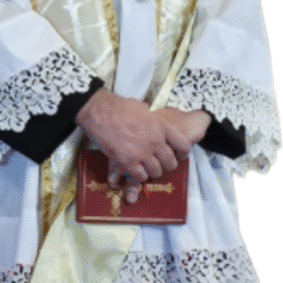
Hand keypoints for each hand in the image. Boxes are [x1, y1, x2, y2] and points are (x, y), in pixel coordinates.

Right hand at [76, 91, 210, 203]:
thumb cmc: (118, 106)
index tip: (178, 154)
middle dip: (165, 164)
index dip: (182, 152)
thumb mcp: (143, 109)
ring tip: (144, 166)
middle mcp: (156, 141)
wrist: (98, 111)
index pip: (183, 145)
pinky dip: (137, 175)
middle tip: (158, 163)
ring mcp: (142, 153)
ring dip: (150, 171)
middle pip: (171, 163)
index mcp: (162, 126)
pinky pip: (140, 177)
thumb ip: (152, 119)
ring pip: (156, 172)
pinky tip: (132, 169)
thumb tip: (153, 121)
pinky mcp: (127, 163)